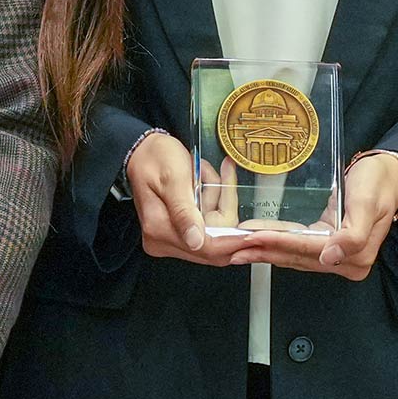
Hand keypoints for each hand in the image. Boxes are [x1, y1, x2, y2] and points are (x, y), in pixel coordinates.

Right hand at [126, 132, 260, 267]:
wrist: (142, 151)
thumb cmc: (155, 158)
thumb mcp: (174, 177)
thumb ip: (185, 211)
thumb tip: (196, 241)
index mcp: (159, 229)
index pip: (206, 247)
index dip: (233, 240)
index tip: (254, 232)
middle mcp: (162, 240)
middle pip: (214, 242)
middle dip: (225, 212)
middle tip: (225, 181)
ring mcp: (169, 238)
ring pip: (214, 232)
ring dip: (217, 202)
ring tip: (204, 174)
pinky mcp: (177, 232)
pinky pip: (207, 224)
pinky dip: (211, 203)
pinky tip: (203, 182)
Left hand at [237, 151, 397, 279]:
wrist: (390, 175)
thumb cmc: (378, 184)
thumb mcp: (367, 204)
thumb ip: (352, 235)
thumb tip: (329, 258)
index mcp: (355, 257)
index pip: (307, 251)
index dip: (279, 245)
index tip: (253, 240)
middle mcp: (344, 262)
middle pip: (297, 257)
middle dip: (265, 252)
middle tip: (234, 247)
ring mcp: (335, 256)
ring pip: (293, 255)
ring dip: (266, 252)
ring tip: (239, 248)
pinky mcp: (328, 245)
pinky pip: (297, 247)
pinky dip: (277, 245)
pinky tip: (259, 242)